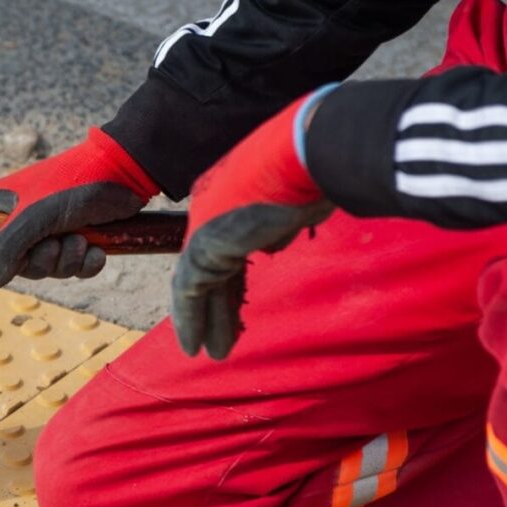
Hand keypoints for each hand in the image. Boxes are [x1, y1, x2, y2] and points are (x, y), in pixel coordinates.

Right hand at [0, 128, 158, 291]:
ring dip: (69, 260)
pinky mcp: (77, 239)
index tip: (22, 257)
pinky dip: (86, 264)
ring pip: (49, 269)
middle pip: (19, 267)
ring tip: (82, 239)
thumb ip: (6, 250)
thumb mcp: (35, 216)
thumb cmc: (75, 184)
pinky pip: (74, 268)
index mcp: (1, 209)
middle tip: (59, 242)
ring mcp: (50, 231)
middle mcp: (21, 221)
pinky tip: (98, 249)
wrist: (126, 171)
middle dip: (45, 260)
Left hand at [172, 90, 336, 360]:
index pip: (224, 250)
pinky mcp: (205, 243)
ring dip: (205, 321)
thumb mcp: (294, 203)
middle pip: (209, 269)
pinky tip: (197, 347)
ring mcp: (205, 224)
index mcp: (229, 197)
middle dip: (216, 307)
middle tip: (221, 340)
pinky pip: (190, 290)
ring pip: (195, 284)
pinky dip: (191, 319)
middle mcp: (210, 209)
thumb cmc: (316, 170)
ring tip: (214, 353)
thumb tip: (272, 244)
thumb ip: (279, 224)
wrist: (311, 152)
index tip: (238, 307)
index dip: (230, 284)